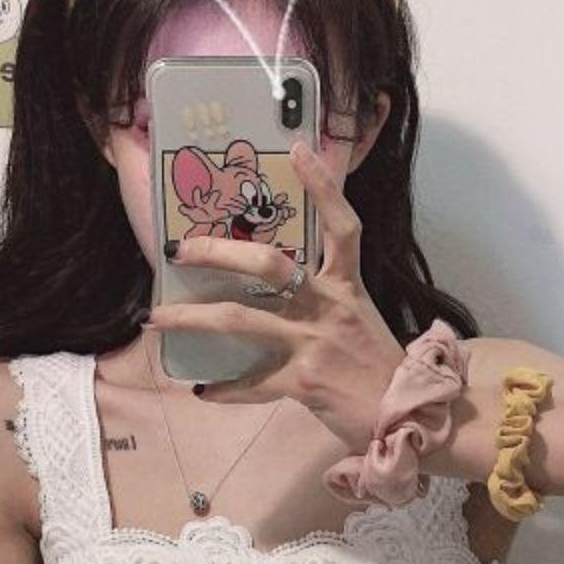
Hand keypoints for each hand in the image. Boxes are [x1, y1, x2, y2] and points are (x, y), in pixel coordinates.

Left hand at [148, 140, 402, 453]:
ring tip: (156, 319)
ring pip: (240, 321)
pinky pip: (253, 383)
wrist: (407, 415)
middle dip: (218, 252)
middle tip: (179, 249)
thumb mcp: (359, 317)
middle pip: (270, 264)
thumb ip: (326, 298)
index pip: (342, 226)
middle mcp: (328, 306)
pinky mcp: (303, 382)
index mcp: (347, 285)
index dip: (323, 185)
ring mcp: (313, 343)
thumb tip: (285, 285)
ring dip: (191, 318)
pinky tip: (203, 390)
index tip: (298, 148)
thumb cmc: (379, 365)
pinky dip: (225, 389)